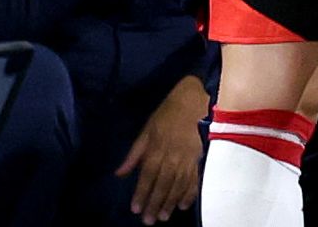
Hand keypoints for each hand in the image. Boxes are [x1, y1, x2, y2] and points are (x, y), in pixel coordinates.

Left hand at [116, 75, 206, 222]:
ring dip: (171, 201)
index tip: (136, 209)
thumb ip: (133, 155)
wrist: (192, 102)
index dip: (141, 193)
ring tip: (164, 216)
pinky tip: (183, 204)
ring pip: (179, 183)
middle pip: (163, 183)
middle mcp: (172, 156)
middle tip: (149, 220)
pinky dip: (190, 192)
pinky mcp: (199, 157)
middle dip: (155, 202)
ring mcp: (188, 158)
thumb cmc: (165, 116)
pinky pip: (195, 178)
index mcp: (156, 149)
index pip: (147, 175)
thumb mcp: (145, 132)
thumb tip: (119, 174)